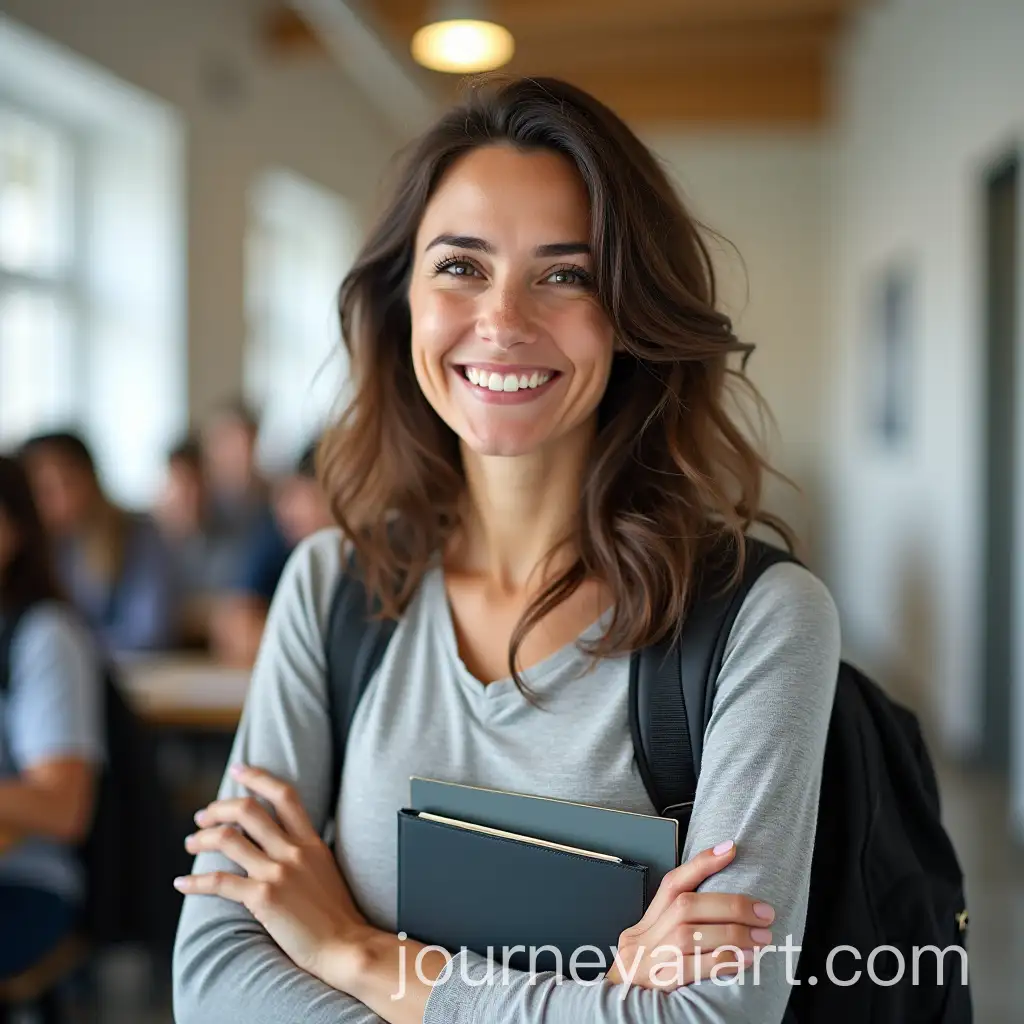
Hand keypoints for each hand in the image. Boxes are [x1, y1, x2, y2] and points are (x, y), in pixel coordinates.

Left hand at [174, 764, 370, 988]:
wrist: (344, 945)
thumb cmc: (336, 914)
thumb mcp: (326, 869)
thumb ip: (305, 851)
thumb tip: (283, 840)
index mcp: (311, 841)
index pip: (284, 795)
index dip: (258, 777)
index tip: (238, 771)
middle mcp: (293, 850)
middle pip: (248, 810)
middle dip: (218, 808)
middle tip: (203, 815)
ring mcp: (278, 872)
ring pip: (229, 840)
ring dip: (202, 839)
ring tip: (191, 844)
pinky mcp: (263, 898)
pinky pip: (220, 882)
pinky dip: (195, 881)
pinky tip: (181, 883)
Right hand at [605, 840, 774, 990]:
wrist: (619, 1010)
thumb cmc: (647, 979)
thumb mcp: (655, 947)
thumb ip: (678, 928)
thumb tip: (726, 909)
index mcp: (646, 922)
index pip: (672, 883)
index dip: (701, 863)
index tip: (731, 849)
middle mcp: (644, 935)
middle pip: (686, 906)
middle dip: (730, 905)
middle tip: (764, 912)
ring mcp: (650, 959)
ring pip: (690, 934)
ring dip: (733, 933)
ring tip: (762, 937)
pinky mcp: (660, 983)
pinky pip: (694, 967)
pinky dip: (723, 960)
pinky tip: (746, 959)